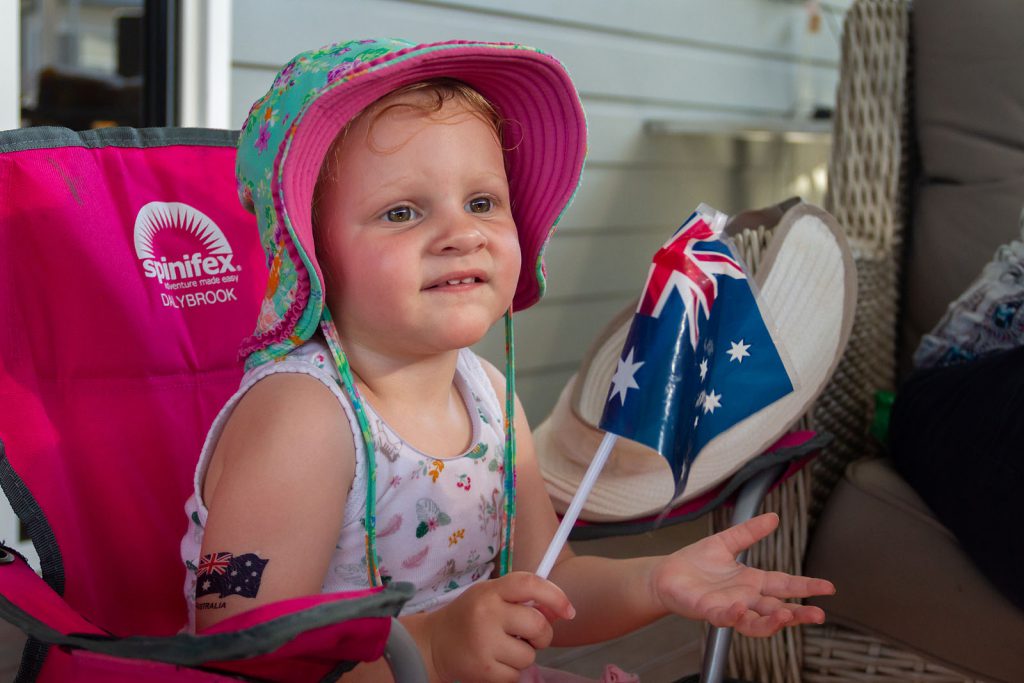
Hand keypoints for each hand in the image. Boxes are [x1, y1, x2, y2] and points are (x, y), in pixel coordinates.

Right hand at [424, 571, 575, 682]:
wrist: (433, 644)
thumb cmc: (469, 617)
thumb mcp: (490, 596)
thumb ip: (521, 598)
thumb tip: (560, 610)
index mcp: (490, 591)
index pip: (530, 584)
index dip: (555, 596)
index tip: (568, 611)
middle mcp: (487, 614)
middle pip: (538, 624)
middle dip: (542, 635)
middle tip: (529, 636)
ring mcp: (484, 643)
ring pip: (530, 654)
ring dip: (523, 655)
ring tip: (502, 649)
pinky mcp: (484, 671)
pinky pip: (516, 675)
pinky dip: (510, 672)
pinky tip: (494, 662)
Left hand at [649, 513, 833, 636]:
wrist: (666, 574)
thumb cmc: (695, 563)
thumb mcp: (726, 542)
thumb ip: (749, 532)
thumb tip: (774, 517)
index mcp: (751, 581)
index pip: (784, 584)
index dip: (806, 586)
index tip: (828, 588)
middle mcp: (744, 597)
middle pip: (776, 609)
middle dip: (798, 613)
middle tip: (817, 615)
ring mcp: (728, 606)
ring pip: (756, 621)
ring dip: (771, 621)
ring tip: (786, 615)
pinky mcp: (708, 611)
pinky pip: (724, 617)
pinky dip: (734, 616)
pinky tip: (742, 608)